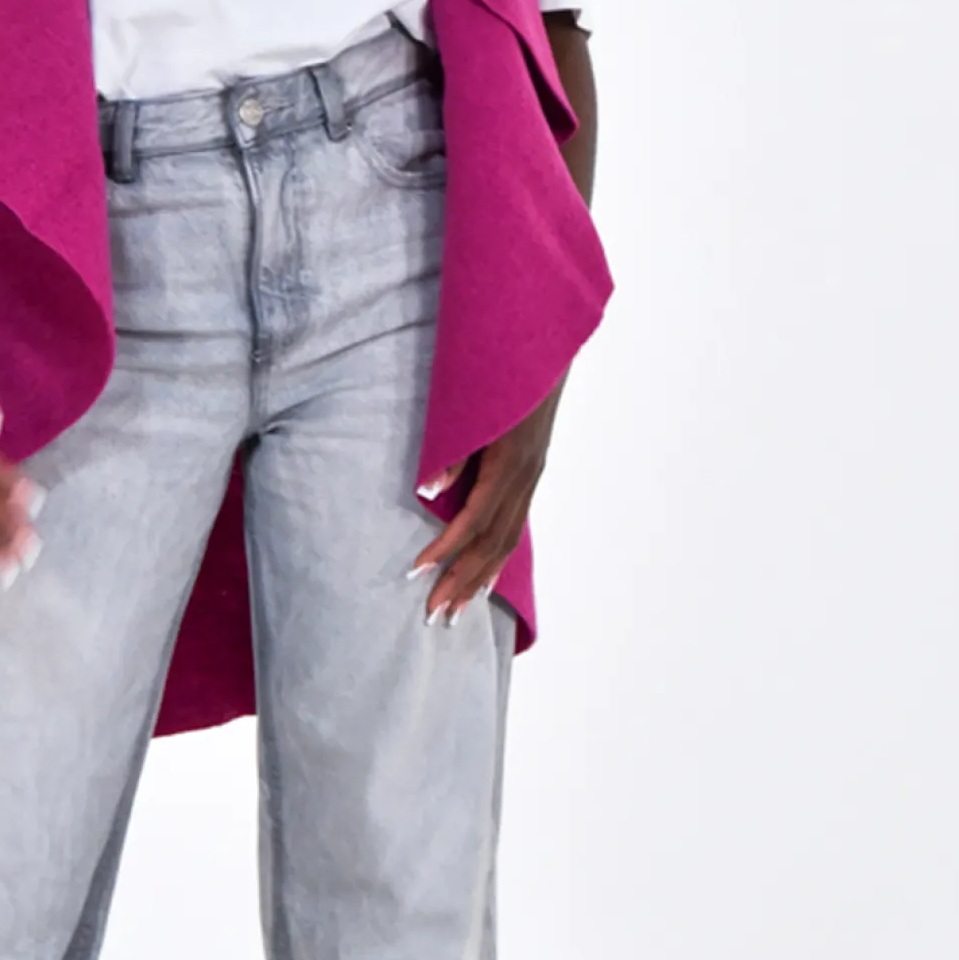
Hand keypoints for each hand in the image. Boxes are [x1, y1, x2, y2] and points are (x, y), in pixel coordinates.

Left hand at [408, 381, 563, 624]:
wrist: (542, 345)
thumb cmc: (498, 371)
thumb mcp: (470, 404)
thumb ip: (452, 451)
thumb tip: (427, 492)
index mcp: (509, 462)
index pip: (474, 520)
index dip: (445, 549)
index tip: (415, 571)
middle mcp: (524, 476)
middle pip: (492, 543)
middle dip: (462, 580)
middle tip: (434, 614)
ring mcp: (531, 476)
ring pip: (507, 541)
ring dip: (480, 579)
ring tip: (456, 611)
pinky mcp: (531, 473)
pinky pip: (515, 526)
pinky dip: (498, 558)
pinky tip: (486, 580)